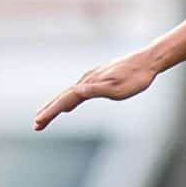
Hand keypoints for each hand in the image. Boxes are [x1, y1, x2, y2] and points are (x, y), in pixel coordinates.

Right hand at [33, 51, 160, 130]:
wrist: (148, 61)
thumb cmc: (136, 77)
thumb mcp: (118, 88)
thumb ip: (96, 90)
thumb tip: (76, 91)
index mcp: (89, 83)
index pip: (65, 100)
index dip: (51, 112)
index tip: (38, 123)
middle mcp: (87, 79)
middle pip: (63, 97)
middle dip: (49, 111)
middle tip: (36, 125)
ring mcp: (92, 78)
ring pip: (69, 94)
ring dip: (56, 106)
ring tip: (46, 117)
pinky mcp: (99, 78)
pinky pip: (78, 92)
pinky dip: (69, 100)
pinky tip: (69, 105)